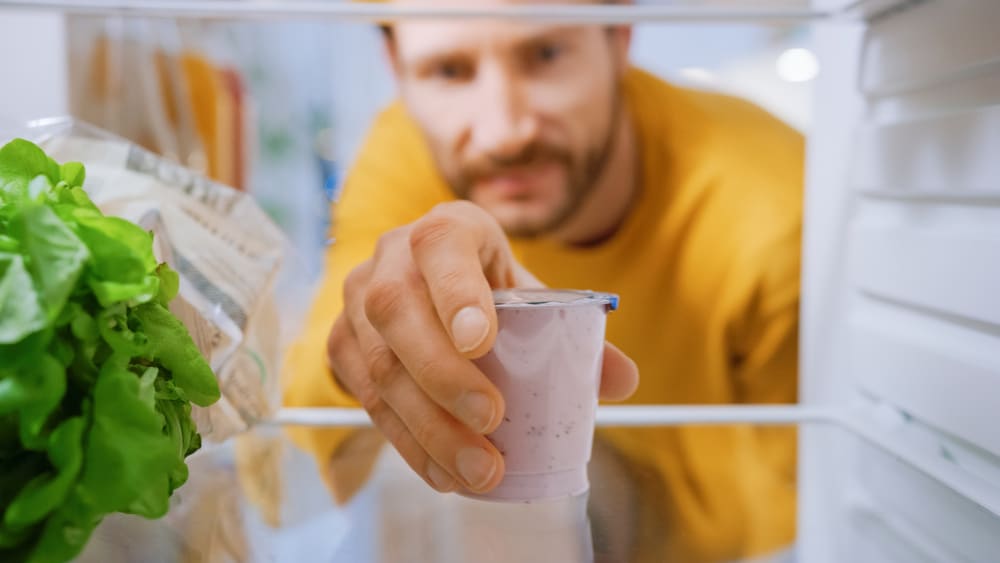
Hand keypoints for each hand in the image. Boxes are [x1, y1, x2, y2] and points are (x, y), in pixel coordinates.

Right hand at [327, 201, 638, 493]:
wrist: (431, 287)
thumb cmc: (491, 292)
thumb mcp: (533, 297)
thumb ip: (579, 334)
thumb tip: (622, 381)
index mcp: (446, 229)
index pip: (440, 245)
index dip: (455, 292)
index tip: (483, 342)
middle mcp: (390, 257)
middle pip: (396, 310)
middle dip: (443, 374)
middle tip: (491, 420)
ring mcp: (356, 301)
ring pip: (377, 362)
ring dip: (428, 425)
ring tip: (479, 468)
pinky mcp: (341, 344)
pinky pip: (366, 398)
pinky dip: (407, 442)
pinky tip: (444, 473)